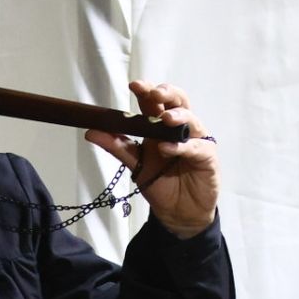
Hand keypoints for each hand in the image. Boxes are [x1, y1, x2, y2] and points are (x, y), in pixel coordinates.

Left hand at [86, 81, 218, 238]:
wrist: (177, 212)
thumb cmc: (160, 183)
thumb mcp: (135, 163)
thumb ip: (117, 146)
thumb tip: (91, 132)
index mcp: (162, 126)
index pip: (155, 102)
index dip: (147, 91)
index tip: (134, 86)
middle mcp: (181, 128)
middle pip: (179, 102)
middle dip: (167, 94)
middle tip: (154, 93)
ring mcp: (196, 141)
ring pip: (192, 120)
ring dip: (178, 116)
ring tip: (165, 118)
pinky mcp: (207, 157)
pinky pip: (196, 148)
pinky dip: (181, 147)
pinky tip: (167, 148)